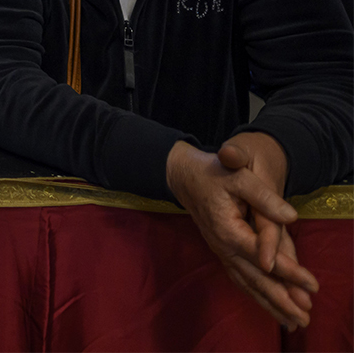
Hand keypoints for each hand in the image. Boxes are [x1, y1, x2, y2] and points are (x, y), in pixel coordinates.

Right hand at [167, 137, 315, 328]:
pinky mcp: (221, 251)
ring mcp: (221, 251)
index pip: (264, 256)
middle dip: (281, 300)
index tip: (312, 285)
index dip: (289, 271)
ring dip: (270, 303)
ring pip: (247, 282)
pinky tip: (268, 305)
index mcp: (228, 230)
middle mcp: (223, 247)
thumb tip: (291, 217)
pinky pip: (240, 278)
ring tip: (292, 322)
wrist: (183, 175)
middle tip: (304, 318)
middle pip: (255, 278)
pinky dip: (256, 294)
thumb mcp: (239, 177)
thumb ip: (264, 198)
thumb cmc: (212, 172)